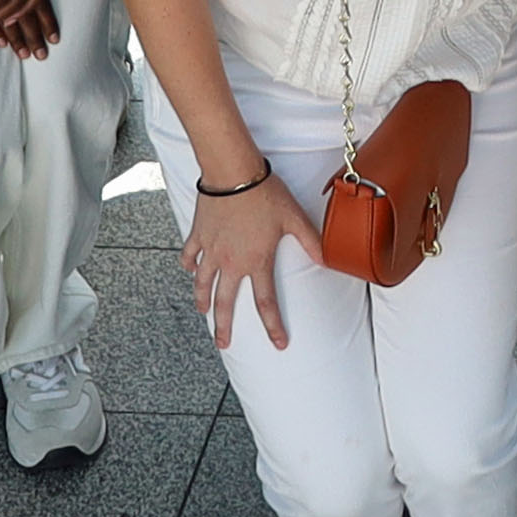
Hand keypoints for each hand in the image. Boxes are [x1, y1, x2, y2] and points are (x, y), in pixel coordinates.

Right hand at [182, 172, 316, 347]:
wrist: (233, 172)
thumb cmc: (265, 193)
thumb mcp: (294, 217)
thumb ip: (311, 241)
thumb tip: (328, 260)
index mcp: (256, 261)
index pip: (266, 302)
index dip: (273, 326)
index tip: (278, 343)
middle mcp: (231, 262)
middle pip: (226, 303)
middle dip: (224, 327)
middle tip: (223, 343)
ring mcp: (211, 249)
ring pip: (202, 283)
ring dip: (202, 300)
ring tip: (202, 311)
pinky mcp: (198, 234)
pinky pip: (189, 255)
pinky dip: (188, 265)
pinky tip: (189, 270)